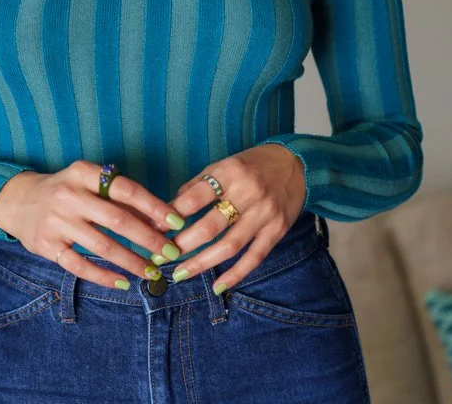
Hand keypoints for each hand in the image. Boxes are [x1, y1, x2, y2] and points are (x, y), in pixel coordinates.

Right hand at [0, 160, 185, 289]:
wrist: (19, 200)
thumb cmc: (66, 190)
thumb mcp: (87, 181)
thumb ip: (117, 197)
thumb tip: (158, 220)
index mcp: (84, 173)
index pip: (126, 189)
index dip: (154, 206)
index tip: (177, 222)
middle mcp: (70, 195)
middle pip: (117, 220)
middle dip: (148, 239)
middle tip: (171, 253)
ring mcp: (57, 221)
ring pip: (102, 246)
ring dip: (131, 262)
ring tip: (152, 273)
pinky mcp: (47, 245)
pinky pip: (80, 266)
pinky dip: (104, 277)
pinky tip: (123, 283)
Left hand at [164, 144, 306, 294]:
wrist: (297, 165)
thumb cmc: (253, 164)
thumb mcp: (225, 164)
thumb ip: (199, 185)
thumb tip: (170, 209)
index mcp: (230, 172)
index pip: (195, 197)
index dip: (172, 215)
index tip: (154, 229)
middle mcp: (247, 193)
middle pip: (210, 226)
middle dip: (182, 245)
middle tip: (161, 257)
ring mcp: (264, 214)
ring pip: (229, 245)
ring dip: (202, 263)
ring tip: (180, 274)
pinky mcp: (276, 231)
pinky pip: (254, 257)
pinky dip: (235, 274)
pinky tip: (218, 286)